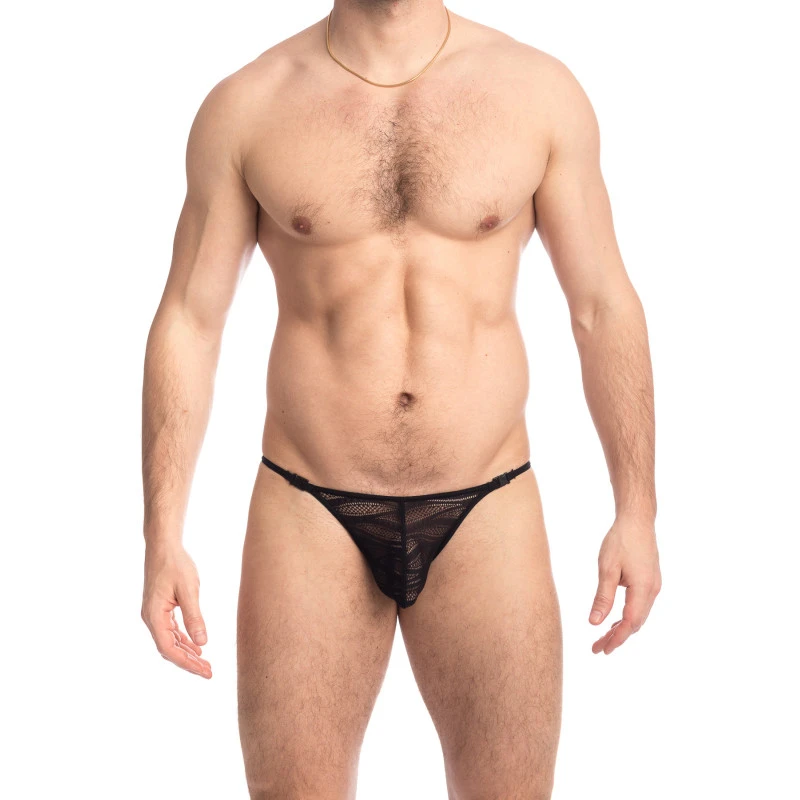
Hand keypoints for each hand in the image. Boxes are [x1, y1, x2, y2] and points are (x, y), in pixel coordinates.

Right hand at [141, 544, 211, 677]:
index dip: (186, 663)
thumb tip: (202, 643)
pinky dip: (183, 640)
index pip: (168, 648)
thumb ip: (194, 617)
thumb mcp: (188, 590)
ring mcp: (154, 614)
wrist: (163, 546)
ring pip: (170, 641)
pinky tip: (196, 647)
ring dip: (186, 653)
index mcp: (154, 615)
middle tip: (209, 673)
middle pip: (169, 649)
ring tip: (205, 664)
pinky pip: (171, 631)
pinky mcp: (160, 609)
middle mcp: (151, 618)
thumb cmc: (175, 564)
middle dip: (188, 662)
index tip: (204, 670)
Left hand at [589, 514, 661, 653]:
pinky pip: (640, 606)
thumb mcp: (607, 569)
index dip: (616, 639)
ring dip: (623, 628)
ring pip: (639, 616)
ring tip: (603, 638)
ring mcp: (654, 586)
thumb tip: (595, 622)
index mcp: (643, 589)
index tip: (601, 650)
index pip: (630, 623)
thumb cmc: (621, 541)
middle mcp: (652, 590)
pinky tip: (615, 619)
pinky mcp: (650, 581)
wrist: (637, 520)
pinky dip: (628, 616)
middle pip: (636, 623)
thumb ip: (603, 597)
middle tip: (597, 648)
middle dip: (617, 637)